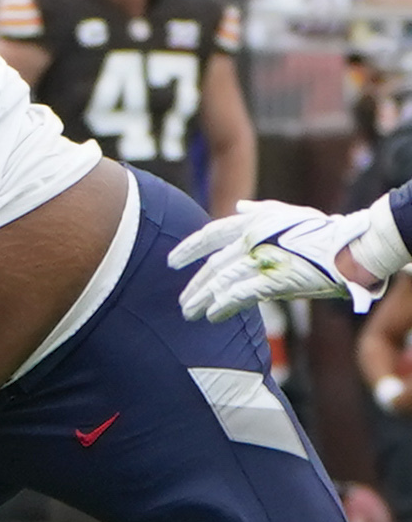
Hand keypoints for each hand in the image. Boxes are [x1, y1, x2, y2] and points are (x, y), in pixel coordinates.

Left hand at [169, 199, 378, 321]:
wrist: (349, 248)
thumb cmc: (320, 231)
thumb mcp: (287, 213)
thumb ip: (259, 211)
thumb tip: (238, 206)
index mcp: (252, 222)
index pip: (210, 234)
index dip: (188, 249)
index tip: (171, 262)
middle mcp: (252, 239)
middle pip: (213, 266)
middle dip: (195, 286)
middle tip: (182, 304)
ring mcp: (262, 259)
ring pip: (222, 281)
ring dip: (203, 299)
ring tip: (190, 314)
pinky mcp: (273, 279)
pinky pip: (241, 294)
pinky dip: (224, 305)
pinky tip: (213, 316)